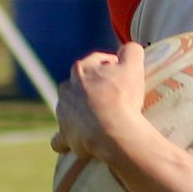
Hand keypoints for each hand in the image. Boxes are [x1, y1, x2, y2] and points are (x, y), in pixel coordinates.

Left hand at [55, 41, 149, 167]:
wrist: (114, 131)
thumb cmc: (122, 97)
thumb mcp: (133, 66)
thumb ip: (131, 51)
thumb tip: (129, 48)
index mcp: (82, 70)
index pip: (96, 61)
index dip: (110, 65)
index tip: (121, 74)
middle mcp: (67, 89)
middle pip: (78, 84)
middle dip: (90, 88)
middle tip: (110, 97)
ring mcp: (64, 113)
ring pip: (68, 109)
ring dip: (79, 112)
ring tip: (97, 121)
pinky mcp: (65, 135)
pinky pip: (60, 139)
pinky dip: (65, 141)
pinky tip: (73, 143)